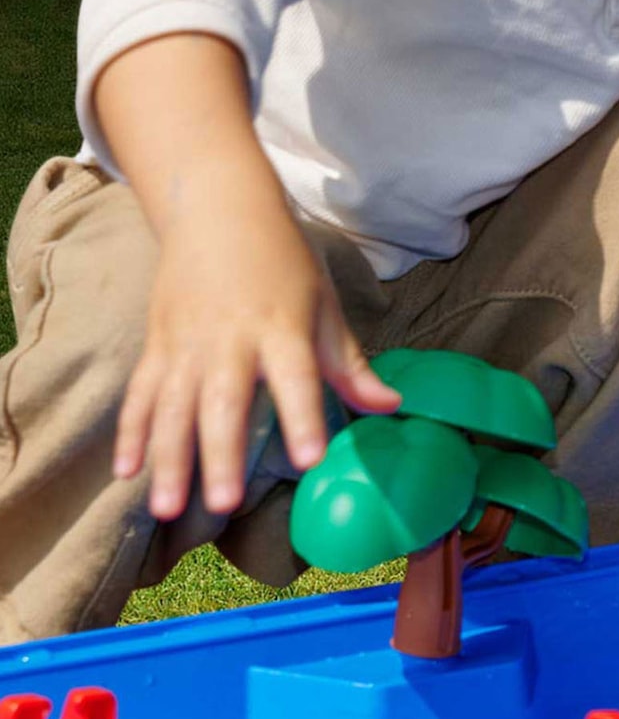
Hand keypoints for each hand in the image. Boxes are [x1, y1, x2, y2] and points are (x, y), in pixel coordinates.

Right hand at [113, 179, 398, 521]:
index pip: (297, 379)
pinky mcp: (157, 345)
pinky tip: (126, 473)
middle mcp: (230, 340)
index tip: (310, 461)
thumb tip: (392, 406)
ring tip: (165, 508)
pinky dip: (129, 433)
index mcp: (282, 328)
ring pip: (171, 408)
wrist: (218, 210)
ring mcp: (186, 344)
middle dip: (221, 455)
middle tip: (224, 504)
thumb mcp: (325, 305)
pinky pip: (140, 395)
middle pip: (224, 403)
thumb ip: (351, 363)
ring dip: (168, 459)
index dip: (304, 419)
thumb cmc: (282, 261)